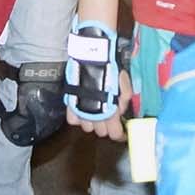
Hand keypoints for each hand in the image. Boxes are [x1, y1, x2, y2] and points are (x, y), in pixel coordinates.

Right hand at [64, 17, 124, 140]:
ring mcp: (81, 111)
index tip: (122, 133)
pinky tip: (83, 110)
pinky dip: (78, 117)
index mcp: (110, 112)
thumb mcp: (124, 84)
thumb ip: (124, 100)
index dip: (120, 135)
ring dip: (92, 123)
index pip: (115, 134)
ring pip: (87, 128)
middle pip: (101, 133)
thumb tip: (121, 111)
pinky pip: (73, 120)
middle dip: (106, 127)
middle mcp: (95, 115)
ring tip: (95, 113)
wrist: (91, 58)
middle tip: (109, 119)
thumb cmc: (110, 69)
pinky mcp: (70, 105)